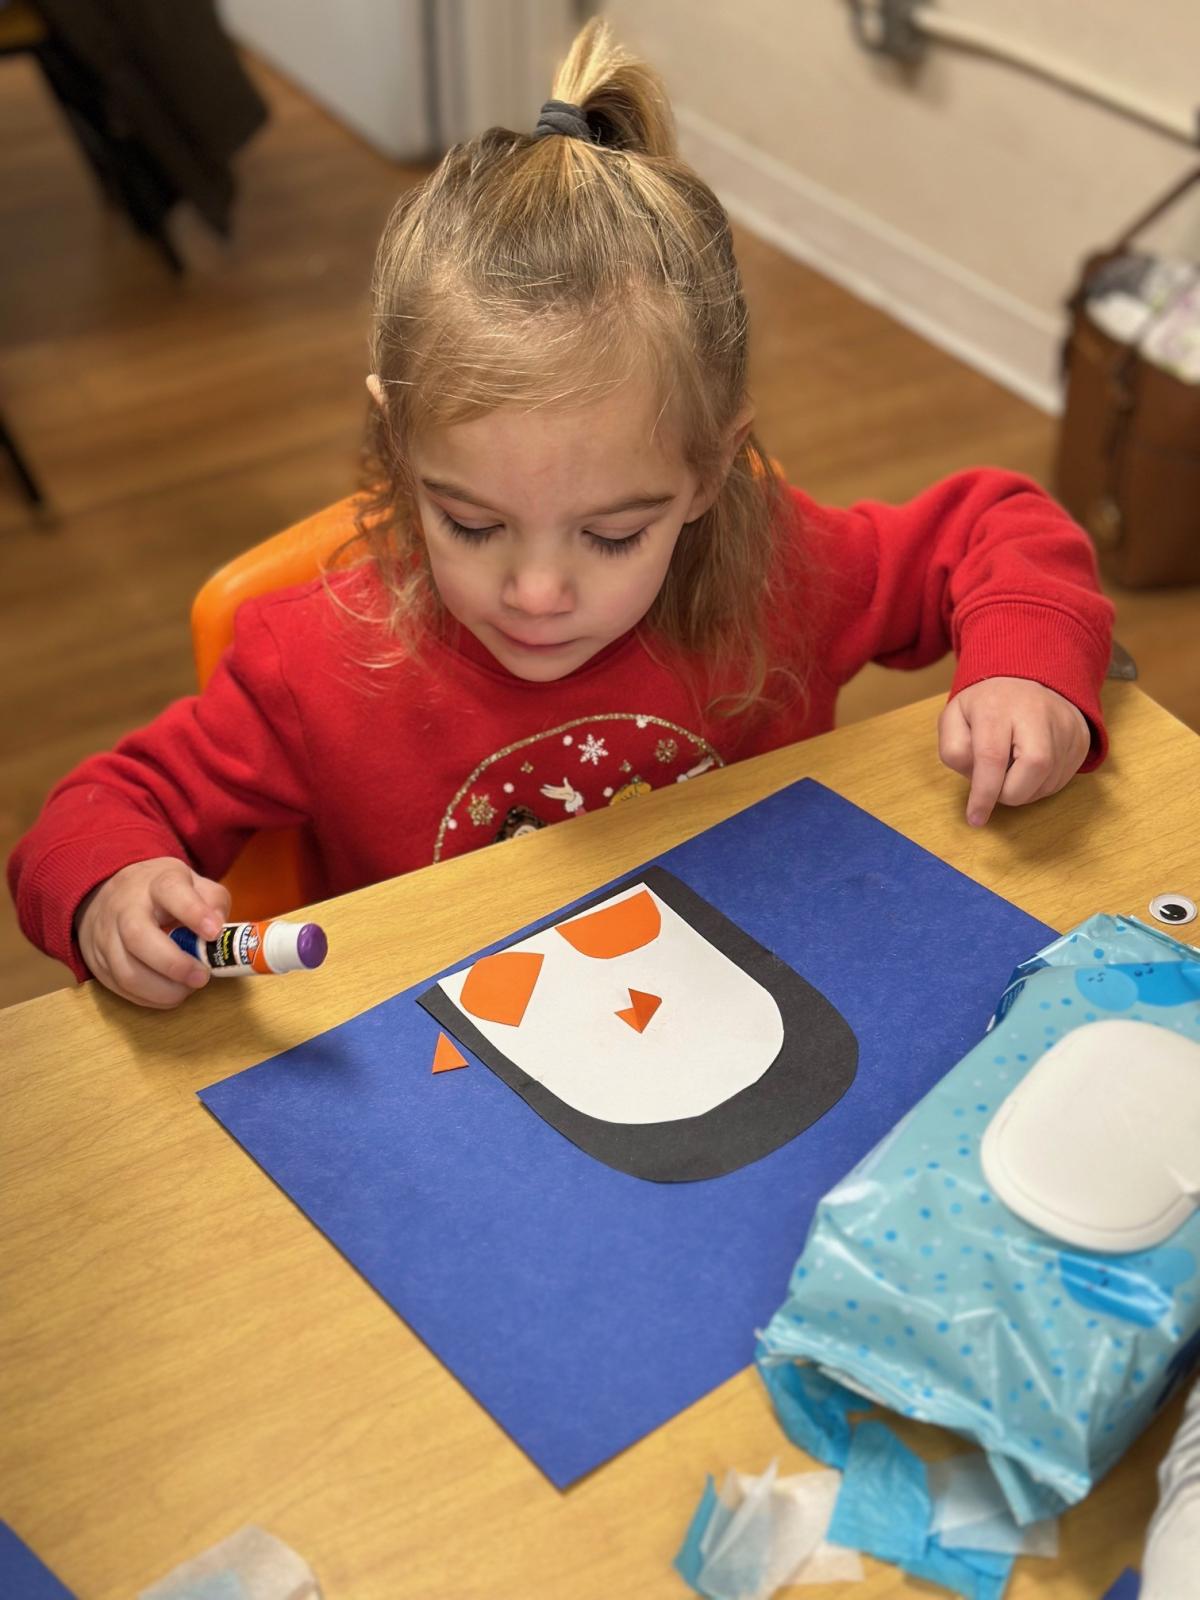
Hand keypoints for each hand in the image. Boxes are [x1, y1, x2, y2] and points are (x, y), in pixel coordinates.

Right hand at [76, 857, 230, 1008]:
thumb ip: (213, 903)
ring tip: (187, 988)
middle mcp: (124, 907)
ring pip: (126, 970)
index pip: (171, 890)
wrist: (110, 893)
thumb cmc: (162, 894)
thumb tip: (219, 933)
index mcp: (156, 883)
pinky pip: (120, 988)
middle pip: (138, 936)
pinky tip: (169, 993)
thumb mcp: (194, 884)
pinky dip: (149, 998)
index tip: (214, 932)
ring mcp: (105, 936)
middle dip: (173, 964)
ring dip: (162, 989)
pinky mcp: (96, 962)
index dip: (194, 912)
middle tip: (202, 977)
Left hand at [938, 677, 1090, 826]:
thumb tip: (975, 778)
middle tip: (995, 784)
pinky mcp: (1081, 740)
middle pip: (1033, 769)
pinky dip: (1039, 786)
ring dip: (1024, 791)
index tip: (975, 818)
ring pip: (1048, 782)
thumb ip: (954, 749)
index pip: (992, 757)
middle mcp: (1037, 713)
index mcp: (997, 706)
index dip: (983, 795)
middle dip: (1009, 793)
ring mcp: (1065, 726)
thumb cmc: (986, 705)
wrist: (1028, 678)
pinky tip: (1028, 767)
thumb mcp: (954, 717)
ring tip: (1012, 767)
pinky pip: (1061, 781)